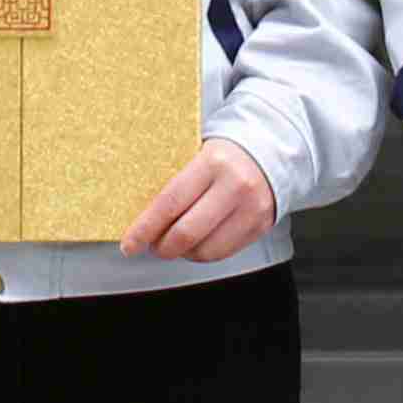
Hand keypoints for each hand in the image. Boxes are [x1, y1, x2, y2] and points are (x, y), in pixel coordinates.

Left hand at [121, 135, 277, 263]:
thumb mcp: (199, 154)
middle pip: (186, 232)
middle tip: (152, 245)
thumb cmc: (227, 153)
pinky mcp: (260, 226)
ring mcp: (250, 209)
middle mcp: (234, 187)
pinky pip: (223, 253)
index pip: (170, 202)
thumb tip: (141, 212)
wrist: (273, 149)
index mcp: (212, 163)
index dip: (145, 228)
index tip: (130, 242)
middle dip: (162, 246)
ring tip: (176, 243)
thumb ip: (176, 180)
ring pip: (205, 249)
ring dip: (183, 253)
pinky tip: (197, 243)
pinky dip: (204, 253)